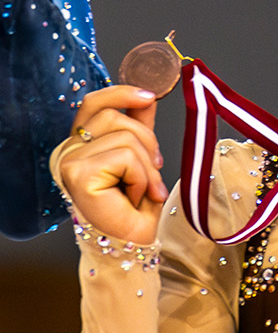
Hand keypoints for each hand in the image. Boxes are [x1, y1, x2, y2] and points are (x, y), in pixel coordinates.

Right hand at [55, 85, 167, 248]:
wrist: (133, 239)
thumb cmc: (135, 204)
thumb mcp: (140, 156)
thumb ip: (139, 126)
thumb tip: (148, 96)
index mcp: (80, 143)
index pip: (94, 103)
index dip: (121, 93)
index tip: (150, 96)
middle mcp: (67, 151)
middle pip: (114, 117)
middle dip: (147, 141)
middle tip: (155, 168)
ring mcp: (69, 162)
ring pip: (124, 137)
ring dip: (146, 166)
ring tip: (143, 189)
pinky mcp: (78, 174)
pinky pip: (125, 157)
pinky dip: (140, 177)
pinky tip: (133, 197)